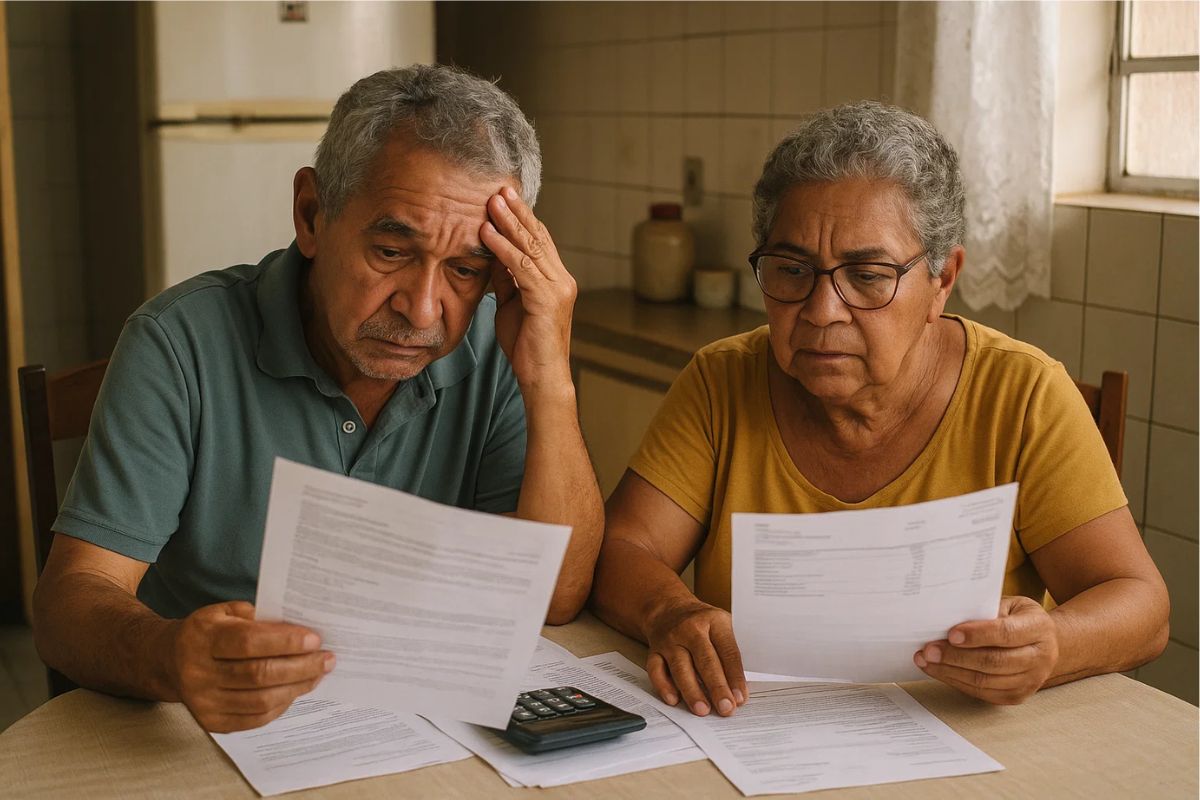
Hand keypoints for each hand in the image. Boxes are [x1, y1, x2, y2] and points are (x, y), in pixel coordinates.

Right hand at [169, 601, 333, 731]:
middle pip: (259, 675)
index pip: (249, 642)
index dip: (285, 642)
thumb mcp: (226, 612)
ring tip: (318, 674)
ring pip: (260, 700)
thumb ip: (259, 618)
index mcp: (202, 638)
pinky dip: (282, 704)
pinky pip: (256, 718)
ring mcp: (203, 702)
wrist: (169, 661)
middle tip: (328, 659)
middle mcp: (198, 672)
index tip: (315, 639)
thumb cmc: (209, 631)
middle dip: (300, 667)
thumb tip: (301, 629)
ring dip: (297, 687)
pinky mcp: (212, 722)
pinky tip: (297, 690)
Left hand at [480, 186, 576, 395]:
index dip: (522, 218)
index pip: (540, 241)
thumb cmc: (527, 346)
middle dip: (517, 211)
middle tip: (498, 188)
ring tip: (490, 203)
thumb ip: (506, 280)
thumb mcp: (512, 305)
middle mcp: (562, 280)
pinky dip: (503, 248)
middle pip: (538, 237)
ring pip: (531, 247)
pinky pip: (521, 267)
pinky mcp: (547, 300)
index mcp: (556, 280)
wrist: (542, 378)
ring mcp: (558, 288)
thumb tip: (492, 254)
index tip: (503, 198)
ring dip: (508, 223)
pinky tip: (487, 234)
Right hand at [644, 600, 746, 716]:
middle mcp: (690, 629)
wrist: (669, 608)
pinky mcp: (654, 650)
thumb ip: (730, 653)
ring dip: (692, 691)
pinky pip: (656, 670)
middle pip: (705, 660)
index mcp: (714, 621)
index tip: (740, 698)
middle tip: (725, 708)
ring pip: (681, 668)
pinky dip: (664, 686)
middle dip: (716, 687)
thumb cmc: (702, 623)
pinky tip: (674, 700)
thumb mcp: (722, 626)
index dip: (735, 676)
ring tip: (702, 710)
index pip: (727, 650)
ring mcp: (670, 639)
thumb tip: (739, 690)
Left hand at [915, 595, 1058, 704]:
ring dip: (950, 671)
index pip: (1006, 634)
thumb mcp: (1009, 604)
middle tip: (929, 650)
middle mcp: (1040, 657)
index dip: (977, 635)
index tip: (951, 634)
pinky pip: (982, 692)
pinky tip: (939, 671)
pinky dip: (956, 681)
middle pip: (993, 662)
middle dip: (956, 656)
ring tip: (926, 660)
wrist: (1046, 643)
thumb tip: (949, 617)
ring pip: (984, 681)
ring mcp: (1030, 681)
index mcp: (1039, 628)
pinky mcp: (1016, 696)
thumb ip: (986, 610)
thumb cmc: (1018, 618)